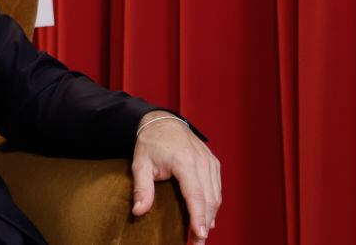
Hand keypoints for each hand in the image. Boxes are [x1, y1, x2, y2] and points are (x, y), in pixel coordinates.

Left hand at [131, 111, 220, 244]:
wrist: (162, 122)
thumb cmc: (150, 143)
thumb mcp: (140, 164)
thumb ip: (141, 188)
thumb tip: (138, 211)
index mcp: (185, 161)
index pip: (195, 195)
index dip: (198, 217)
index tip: (200, 236)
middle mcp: (202, 161)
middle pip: (209, 199)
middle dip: (205, 223)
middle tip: (198, 243)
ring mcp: (210, 162)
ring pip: (216, 196)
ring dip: (210, 216)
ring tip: (201, 234)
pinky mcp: (213, 163)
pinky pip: (216, 188)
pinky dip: (213, 204)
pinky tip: (207, 218)